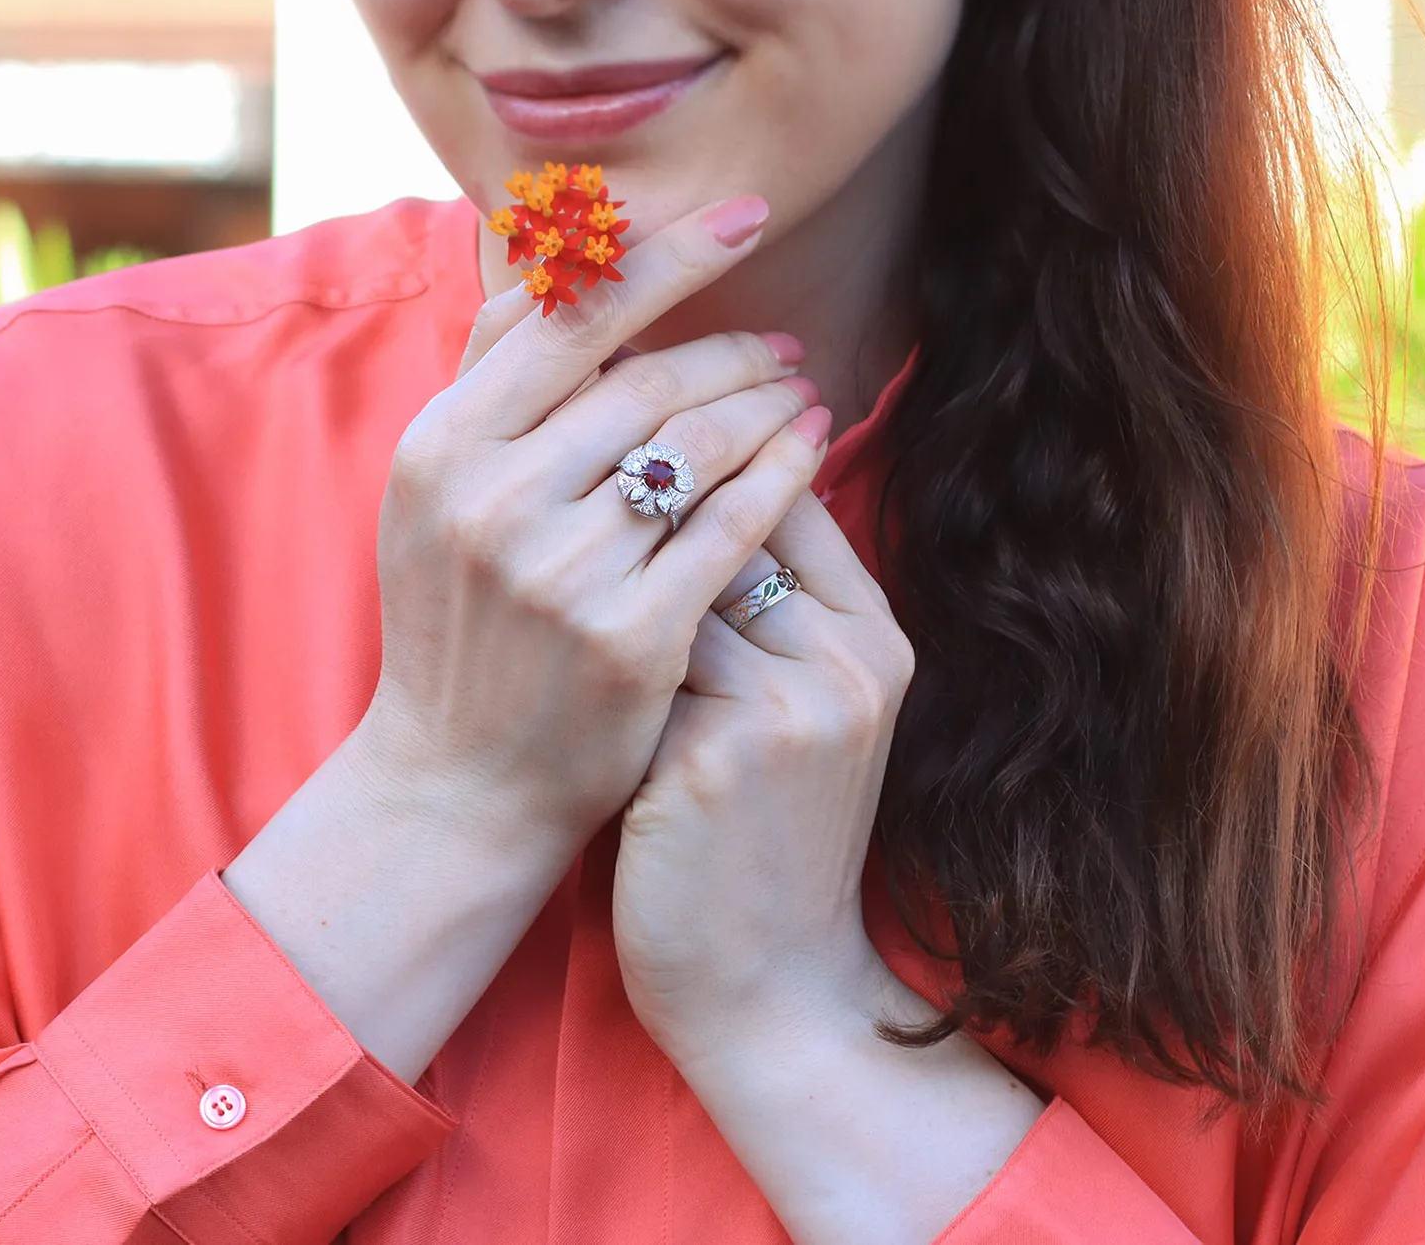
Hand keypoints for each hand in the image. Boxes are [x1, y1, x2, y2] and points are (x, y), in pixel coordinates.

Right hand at [226, 195, 838, 1080]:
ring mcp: (561, 570)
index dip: (668, 256)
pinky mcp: (629, 636)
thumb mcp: (435, 492)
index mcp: (442, 446)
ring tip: (800, 394)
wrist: (455, 784)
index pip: (569, 316)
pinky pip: (733, 527)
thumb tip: (544, 252)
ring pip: (698, 445)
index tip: (743, 216)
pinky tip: (807, 453)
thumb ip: (493, 379)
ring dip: (767, 404)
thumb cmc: (456, 623)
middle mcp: (494, 498)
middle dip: (734, 347)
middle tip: (785, 343)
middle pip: (646, 379)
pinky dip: (782, 477)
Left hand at [612, 492, 1043, 1244]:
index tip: (624, 436)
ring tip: (548, 560)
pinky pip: (632, 657)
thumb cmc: (762, 841)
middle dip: (646, 493)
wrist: (769, 989)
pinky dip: (586, 650)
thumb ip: (775, 610)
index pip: (789, 490)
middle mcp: (847, 663)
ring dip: (608, 570)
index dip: (703, 455)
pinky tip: (547, 655)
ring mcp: (788, 708)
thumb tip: (688, 480)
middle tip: (564, 471)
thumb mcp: (806, 717)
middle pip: (730, 518)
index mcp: (877, 641)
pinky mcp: (715, 755)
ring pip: (671, 580)